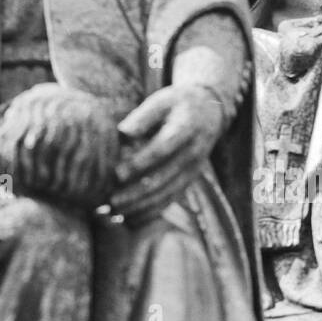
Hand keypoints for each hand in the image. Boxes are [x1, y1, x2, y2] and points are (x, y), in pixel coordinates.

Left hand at [110, 84, 223, 222]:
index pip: (162, 149)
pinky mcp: (189, 180)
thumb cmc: (176, 103)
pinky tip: (130, 219)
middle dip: (137, 193)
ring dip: (142, 206)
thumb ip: (142, 117)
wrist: (209, 112)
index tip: (117, 173)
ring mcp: (193, 170)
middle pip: (164, 178)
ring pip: (167, 194)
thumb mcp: (161, 101)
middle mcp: (193, 153)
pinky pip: (171, 200)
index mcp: (186, 128)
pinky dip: (151, 212)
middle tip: (112, 201)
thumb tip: (122, 133)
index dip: (140, 163)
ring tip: (116, 213)